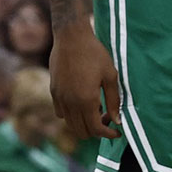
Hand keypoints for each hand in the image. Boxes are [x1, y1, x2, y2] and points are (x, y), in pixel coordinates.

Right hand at [49, 22, 121, 140]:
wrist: (71, 37)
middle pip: (82, 131)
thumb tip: (117, 121)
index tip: (116, 132)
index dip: (108, 134)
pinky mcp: (53, 91)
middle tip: (107, 118)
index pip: (96, 129)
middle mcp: (71, 102)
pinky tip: (80, 103)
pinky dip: (71, 115)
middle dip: (97, 130)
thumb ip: (114, 100)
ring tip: (95, 110)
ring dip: (84, 124)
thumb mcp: (110, 75)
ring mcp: (60, 98)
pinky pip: (61, 113)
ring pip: (70, 124)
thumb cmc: (94, 53)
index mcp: (87, 100)